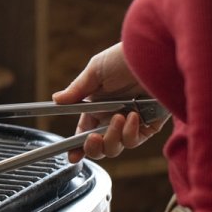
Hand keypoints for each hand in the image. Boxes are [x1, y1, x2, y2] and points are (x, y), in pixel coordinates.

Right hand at [52, 42, 168, 161]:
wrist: (155, 56)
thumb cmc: (124, 58)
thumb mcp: (96, 71)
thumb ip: (77, 90)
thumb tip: (56, 100)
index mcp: (96, 107)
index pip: (84, 131)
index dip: (76, 146)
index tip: (71, 155)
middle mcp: (112, 117)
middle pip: (99, 146)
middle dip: (93, 148)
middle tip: (92, 139)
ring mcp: (130, 124)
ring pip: (115, 147)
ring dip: (113, 137)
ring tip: (119, 117)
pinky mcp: (148, 126)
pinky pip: (134, 140)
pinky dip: (130, 132)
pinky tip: (132, 115)